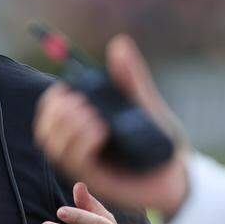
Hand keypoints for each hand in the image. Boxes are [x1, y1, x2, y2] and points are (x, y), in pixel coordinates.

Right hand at [33, 34, 190, 216]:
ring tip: (96, 118)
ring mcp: (83, 166)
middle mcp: (77, 147)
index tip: (66, 89)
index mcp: (82, 128)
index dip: (51, 101)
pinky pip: (76, 161)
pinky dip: (82, 141)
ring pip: (54, 145)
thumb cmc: (160, 140)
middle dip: (57, 113)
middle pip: (44, 130)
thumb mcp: (144, 102)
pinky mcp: (95, 181)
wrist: (180, 174)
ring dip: (68, 127)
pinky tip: (100, 130)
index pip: (49, 113)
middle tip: (82, 103)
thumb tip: (119, 42)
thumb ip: (130, 76)